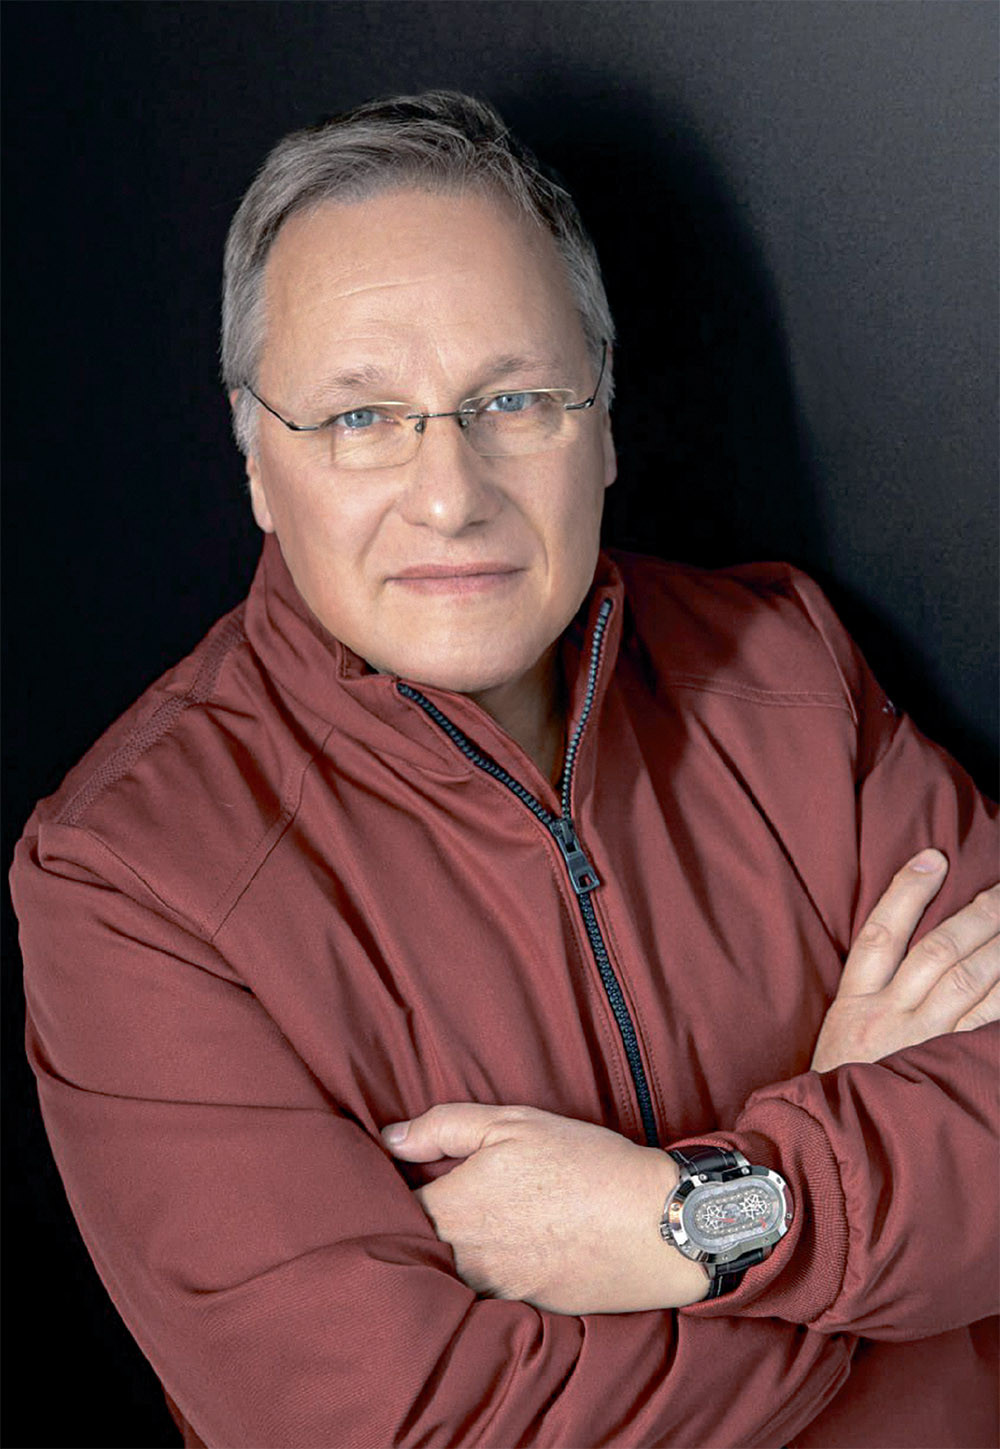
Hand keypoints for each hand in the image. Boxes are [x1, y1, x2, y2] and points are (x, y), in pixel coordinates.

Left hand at [382, 1104, 709, 1313]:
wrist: (654, 1226)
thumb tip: (389, 1139)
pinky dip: (475, 1279)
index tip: (386, 1180)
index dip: (384, 1193)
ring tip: (460, 1229)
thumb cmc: (584, 1164)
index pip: (390, 1209)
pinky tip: (497, 1256)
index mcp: (453, 1210)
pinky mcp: (522, 1312)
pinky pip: (480, 1298)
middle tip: (412, 1204)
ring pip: (443, 1278)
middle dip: (403, 1229)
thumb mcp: (512, 1124)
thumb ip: (443, 1128)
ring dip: (439, 1257)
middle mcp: (463, 1260)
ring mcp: (492, 1292)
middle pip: (410, 1250)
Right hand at [812, 849, 999, 1071]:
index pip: (881, 934)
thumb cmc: (836, 1092)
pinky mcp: (946, 1073)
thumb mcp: (836, 1039)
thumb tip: (901, 954)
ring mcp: (921, 1046)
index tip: (932, 859)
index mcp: (853, 1006)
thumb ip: (866, 999)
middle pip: (939, 951)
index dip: (907, 892)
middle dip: (977, 915)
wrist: (828, 1154)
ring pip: (970, 982)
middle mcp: (888, 1019)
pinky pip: (986, 1027)